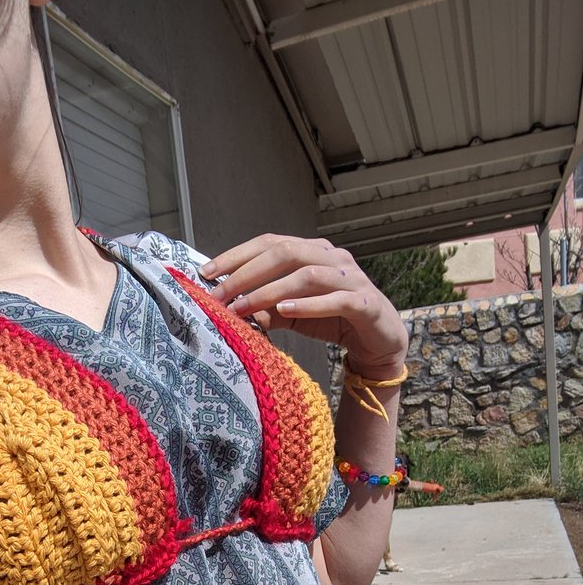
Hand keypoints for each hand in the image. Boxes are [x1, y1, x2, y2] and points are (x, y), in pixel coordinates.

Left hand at [200, 234, 407, 381]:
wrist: (378, 341)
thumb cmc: (331, 320)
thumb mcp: (291, 315)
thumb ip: (265, 308)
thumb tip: (229, 309)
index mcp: (312, 252)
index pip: (269, 243)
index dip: (237, 255)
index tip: (207, 273)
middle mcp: (331, 257)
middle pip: (284, 252)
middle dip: (246, 273)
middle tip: (219, 295)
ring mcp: (350, 278)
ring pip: (306, 275)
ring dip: (269, 291)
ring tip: (242, 307)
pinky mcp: (365, 302)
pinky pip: (334, 300)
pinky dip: (308, 305)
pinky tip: (284, 311)